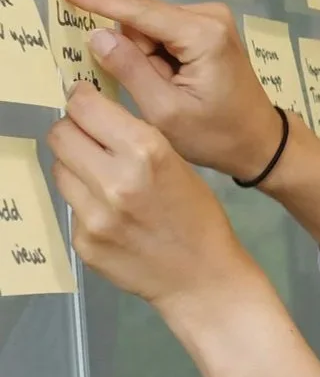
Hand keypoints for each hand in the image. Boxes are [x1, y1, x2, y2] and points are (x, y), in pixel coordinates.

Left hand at [48, 82, 267, 319]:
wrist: (202, 277)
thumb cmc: (198, 215)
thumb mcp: (178, 162)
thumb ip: (134, 139)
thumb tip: (93, 117)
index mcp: (146, 152)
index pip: (85, 107)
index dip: (82, 99)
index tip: (83, 99)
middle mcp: (114, 181)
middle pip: (61, 135)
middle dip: (72, 130)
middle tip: (88, 137)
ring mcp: (93, 216)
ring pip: (59, 170)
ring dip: (75, 167)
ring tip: (101, 179)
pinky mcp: (83, 242)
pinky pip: (70, 207)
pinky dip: (85, 204)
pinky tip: (111, 215)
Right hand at [59, 0, 279, 180]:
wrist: (257, 140)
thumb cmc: (214, 134)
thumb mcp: (165, 112)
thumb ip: (130, 70)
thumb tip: (97, 34)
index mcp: (202, 34)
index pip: (139, 11)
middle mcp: (208, 15)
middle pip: (142, 17)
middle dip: (127, 48)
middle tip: (145, 88)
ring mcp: (210, 19)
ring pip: (149, 26)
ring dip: (143, 55)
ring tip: (162, 90)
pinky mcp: (207, 27)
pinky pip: (162, 32)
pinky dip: (154, 54)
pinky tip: (167, 81)